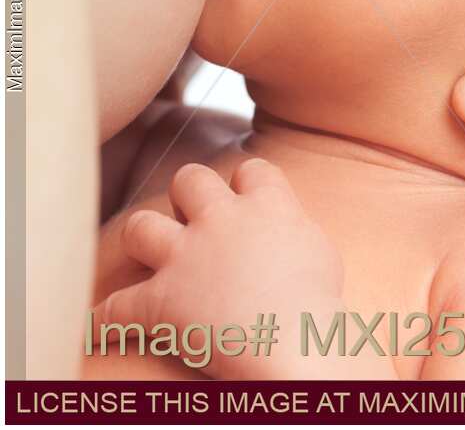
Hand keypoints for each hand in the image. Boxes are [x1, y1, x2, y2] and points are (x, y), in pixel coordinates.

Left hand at [92, 158, 343, 378]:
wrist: (294, 342)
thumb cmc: (318, 303)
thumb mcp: (319, 250)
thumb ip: (291, 228)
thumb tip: (282, 229)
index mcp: (265, 205)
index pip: (252, 169)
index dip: (247, 183)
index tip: (248, 200)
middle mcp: (220, 219)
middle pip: (190, 178)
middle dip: (189, 194)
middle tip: (198, 219)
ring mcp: (186, 257)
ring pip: (141, 225)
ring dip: (144, 238)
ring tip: (149, 252)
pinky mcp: (160, 301)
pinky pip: (117, 307)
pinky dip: (106, 318)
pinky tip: (98, 324)